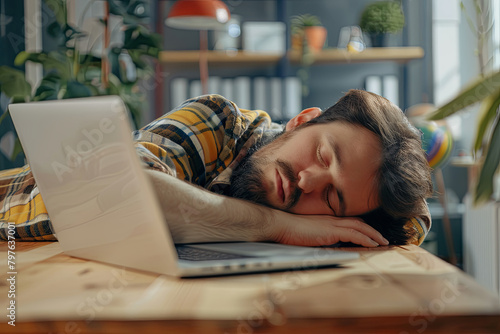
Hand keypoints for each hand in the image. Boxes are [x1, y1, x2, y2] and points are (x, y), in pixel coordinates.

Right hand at [268, 210, 388, 246]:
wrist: (281, 225)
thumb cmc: (290, 231)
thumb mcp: (308, 234)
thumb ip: (319, 238)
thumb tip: (326, 246)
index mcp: (327, 220)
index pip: (350, 222)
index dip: (363, 228)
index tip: (371, 234)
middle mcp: (332, 220)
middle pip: (359, 223)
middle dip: (373, 231)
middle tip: (383, 239)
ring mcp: (332, 224)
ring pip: (360, 227)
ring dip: (374, 235)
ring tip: (383, 242)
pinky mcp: (330, 231)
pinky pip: (353, 234)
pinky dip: (365, 239)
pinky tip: (373, 244)